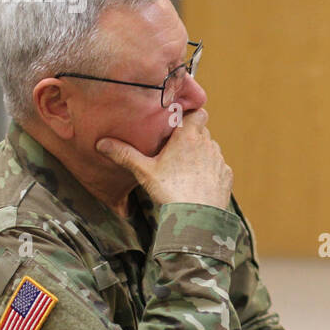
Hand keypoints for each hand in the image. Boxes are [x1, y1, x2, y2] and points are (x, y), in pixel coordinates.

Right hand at [96, 108, 232, 209]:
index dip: (191, 116)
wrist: (197, 216)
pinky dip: (210, 171)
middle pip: (202, 131)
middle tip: (176, 148)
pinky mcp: (227, 176)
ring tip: (186, 167)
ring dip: (201, 153)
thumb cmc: (170, 191)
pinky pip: (218, 167)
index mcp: (189, 137)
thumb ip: (124, 154)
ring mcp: (219, 160)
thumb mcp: (144, 171)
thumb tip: (102, 143)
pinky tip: (198, 182)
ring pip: (211, 149)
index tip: (178, 124)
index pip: (198, 113)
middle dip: (192, 136)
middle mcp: (208, 144)